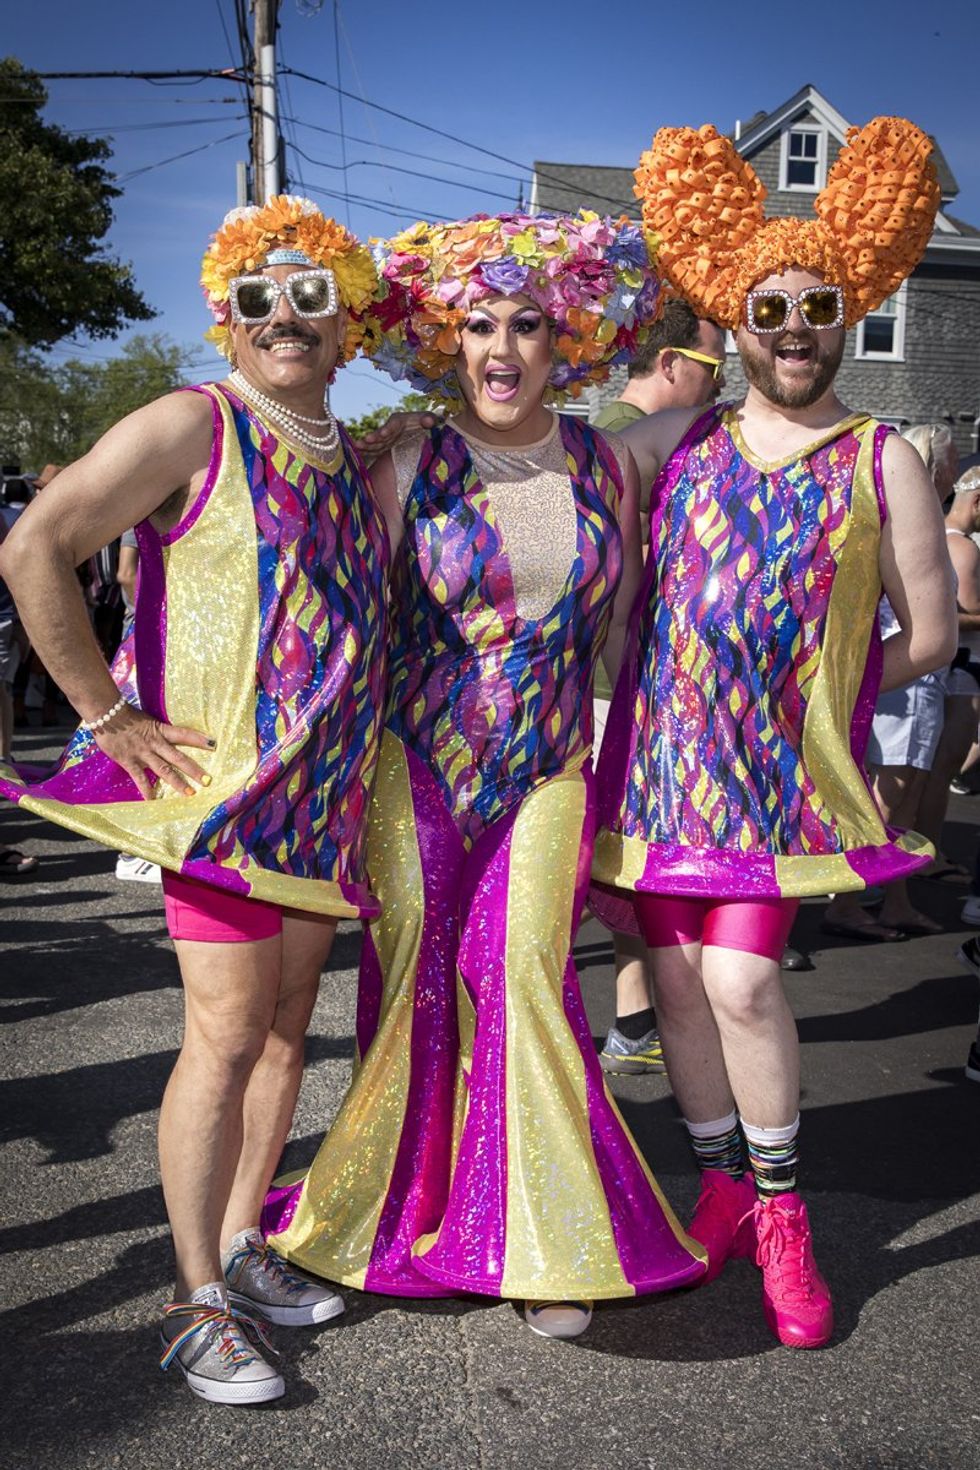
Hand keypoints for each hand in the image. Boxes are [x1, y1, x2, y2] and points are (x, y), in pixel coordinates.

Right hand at [93, 706, 212, 799]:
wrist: (106, 714)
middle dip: (193, 769)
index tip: (214, 744)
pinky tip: (152, 800)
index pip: (184, 734)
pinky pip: (140, 778)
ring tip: (190, 793)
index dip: (199, 739)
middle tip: (207, 780)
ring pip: (164, 770)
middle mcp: (155, 742)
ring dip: (177, 783)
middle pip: (178, 757)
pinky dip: (146, 789)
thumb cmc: (126, 716)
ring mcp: (143, 753)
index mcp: (160, 730)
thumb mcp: (147, 720)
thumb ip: (158, 731)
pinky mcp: (129, 761)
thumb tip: (170, 737)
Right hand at [353, 410, 438, 462]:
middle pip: (381, 433)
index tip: (384, 433)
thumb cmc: (424, 423)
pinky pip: (373, 451)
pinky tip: (356, 455)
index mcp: (399, 421)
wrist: (418, 430)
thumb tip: (430, 421)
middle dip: (374, 437)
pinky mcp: (382, 448)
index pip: (394, 424)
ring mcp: (385, 439)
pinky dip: (365, 452)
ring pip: (375, 442)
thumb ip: (429, 418)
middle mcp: (390, 429)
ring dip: (366, 444)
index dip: (389, 428)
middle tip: (366, 440)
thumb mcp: (427, 419)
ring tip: (357, 446)